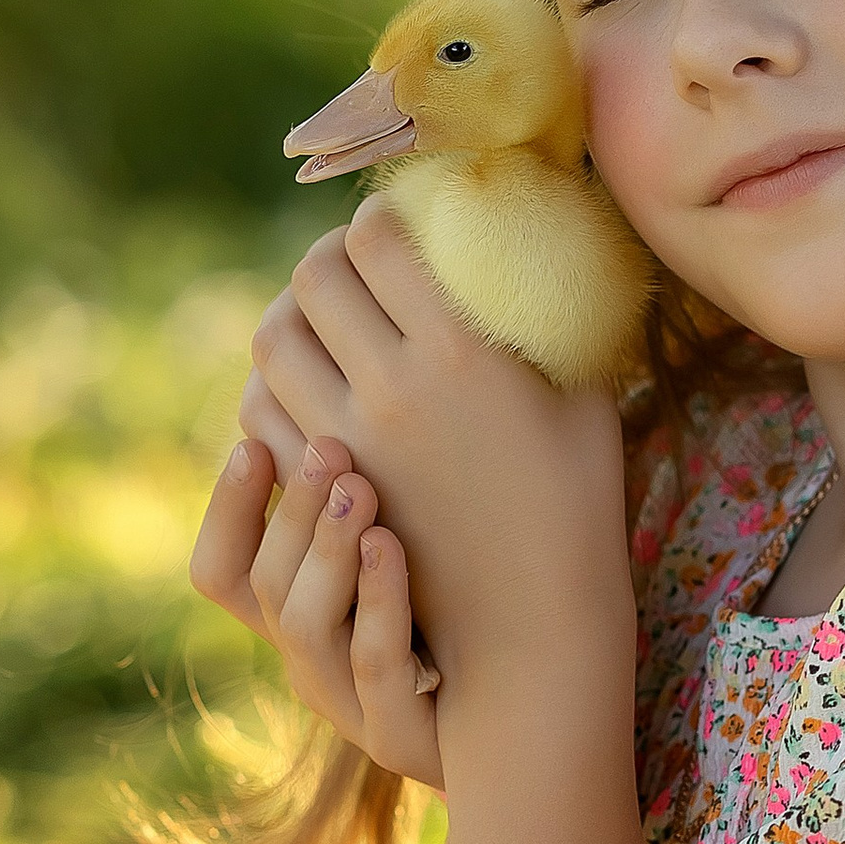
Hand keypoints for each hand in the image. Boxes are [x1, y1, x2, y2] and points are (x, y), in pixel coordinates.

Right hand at [189, 387, 443, 787]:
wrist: (542, 730)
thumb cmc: (478, 619)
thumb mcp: (420, 545)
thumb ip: (384, 482)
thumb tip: (371, 371)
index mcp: (302, 612)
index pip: (221, 566)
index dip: (227, 507)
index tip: (252, 437)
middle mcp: (310, 657)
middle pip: (261, 582)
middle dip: (289, 506)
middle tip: (330, 443)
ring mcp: (348, 700)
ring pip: (301, 623)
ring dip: (324, 546)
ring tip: (358, 483)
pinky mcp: (399, 735)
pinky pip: (372, 667)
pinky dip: (377, 601)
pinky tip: (395, 545)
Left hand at [240, 203, 632, 707]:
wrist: (532, 625)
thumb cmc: (578, 501)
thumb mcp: (584, 394)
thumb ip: (551, 314)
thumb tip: (543, 238)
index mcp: (461, 352)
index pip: (377, 241)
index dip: (377, 218)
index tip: (392, 223)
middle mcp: (391, 390)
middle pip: (313, 281)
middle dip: (325, 257)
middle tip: (348, 261)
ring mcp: (344, 446)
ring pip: (272, 345)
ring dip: (290, 317)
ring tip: (319, 317)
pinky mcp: (317, 495)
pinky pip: (259, 416)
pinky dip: (272, 387)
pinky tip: (306, 385)